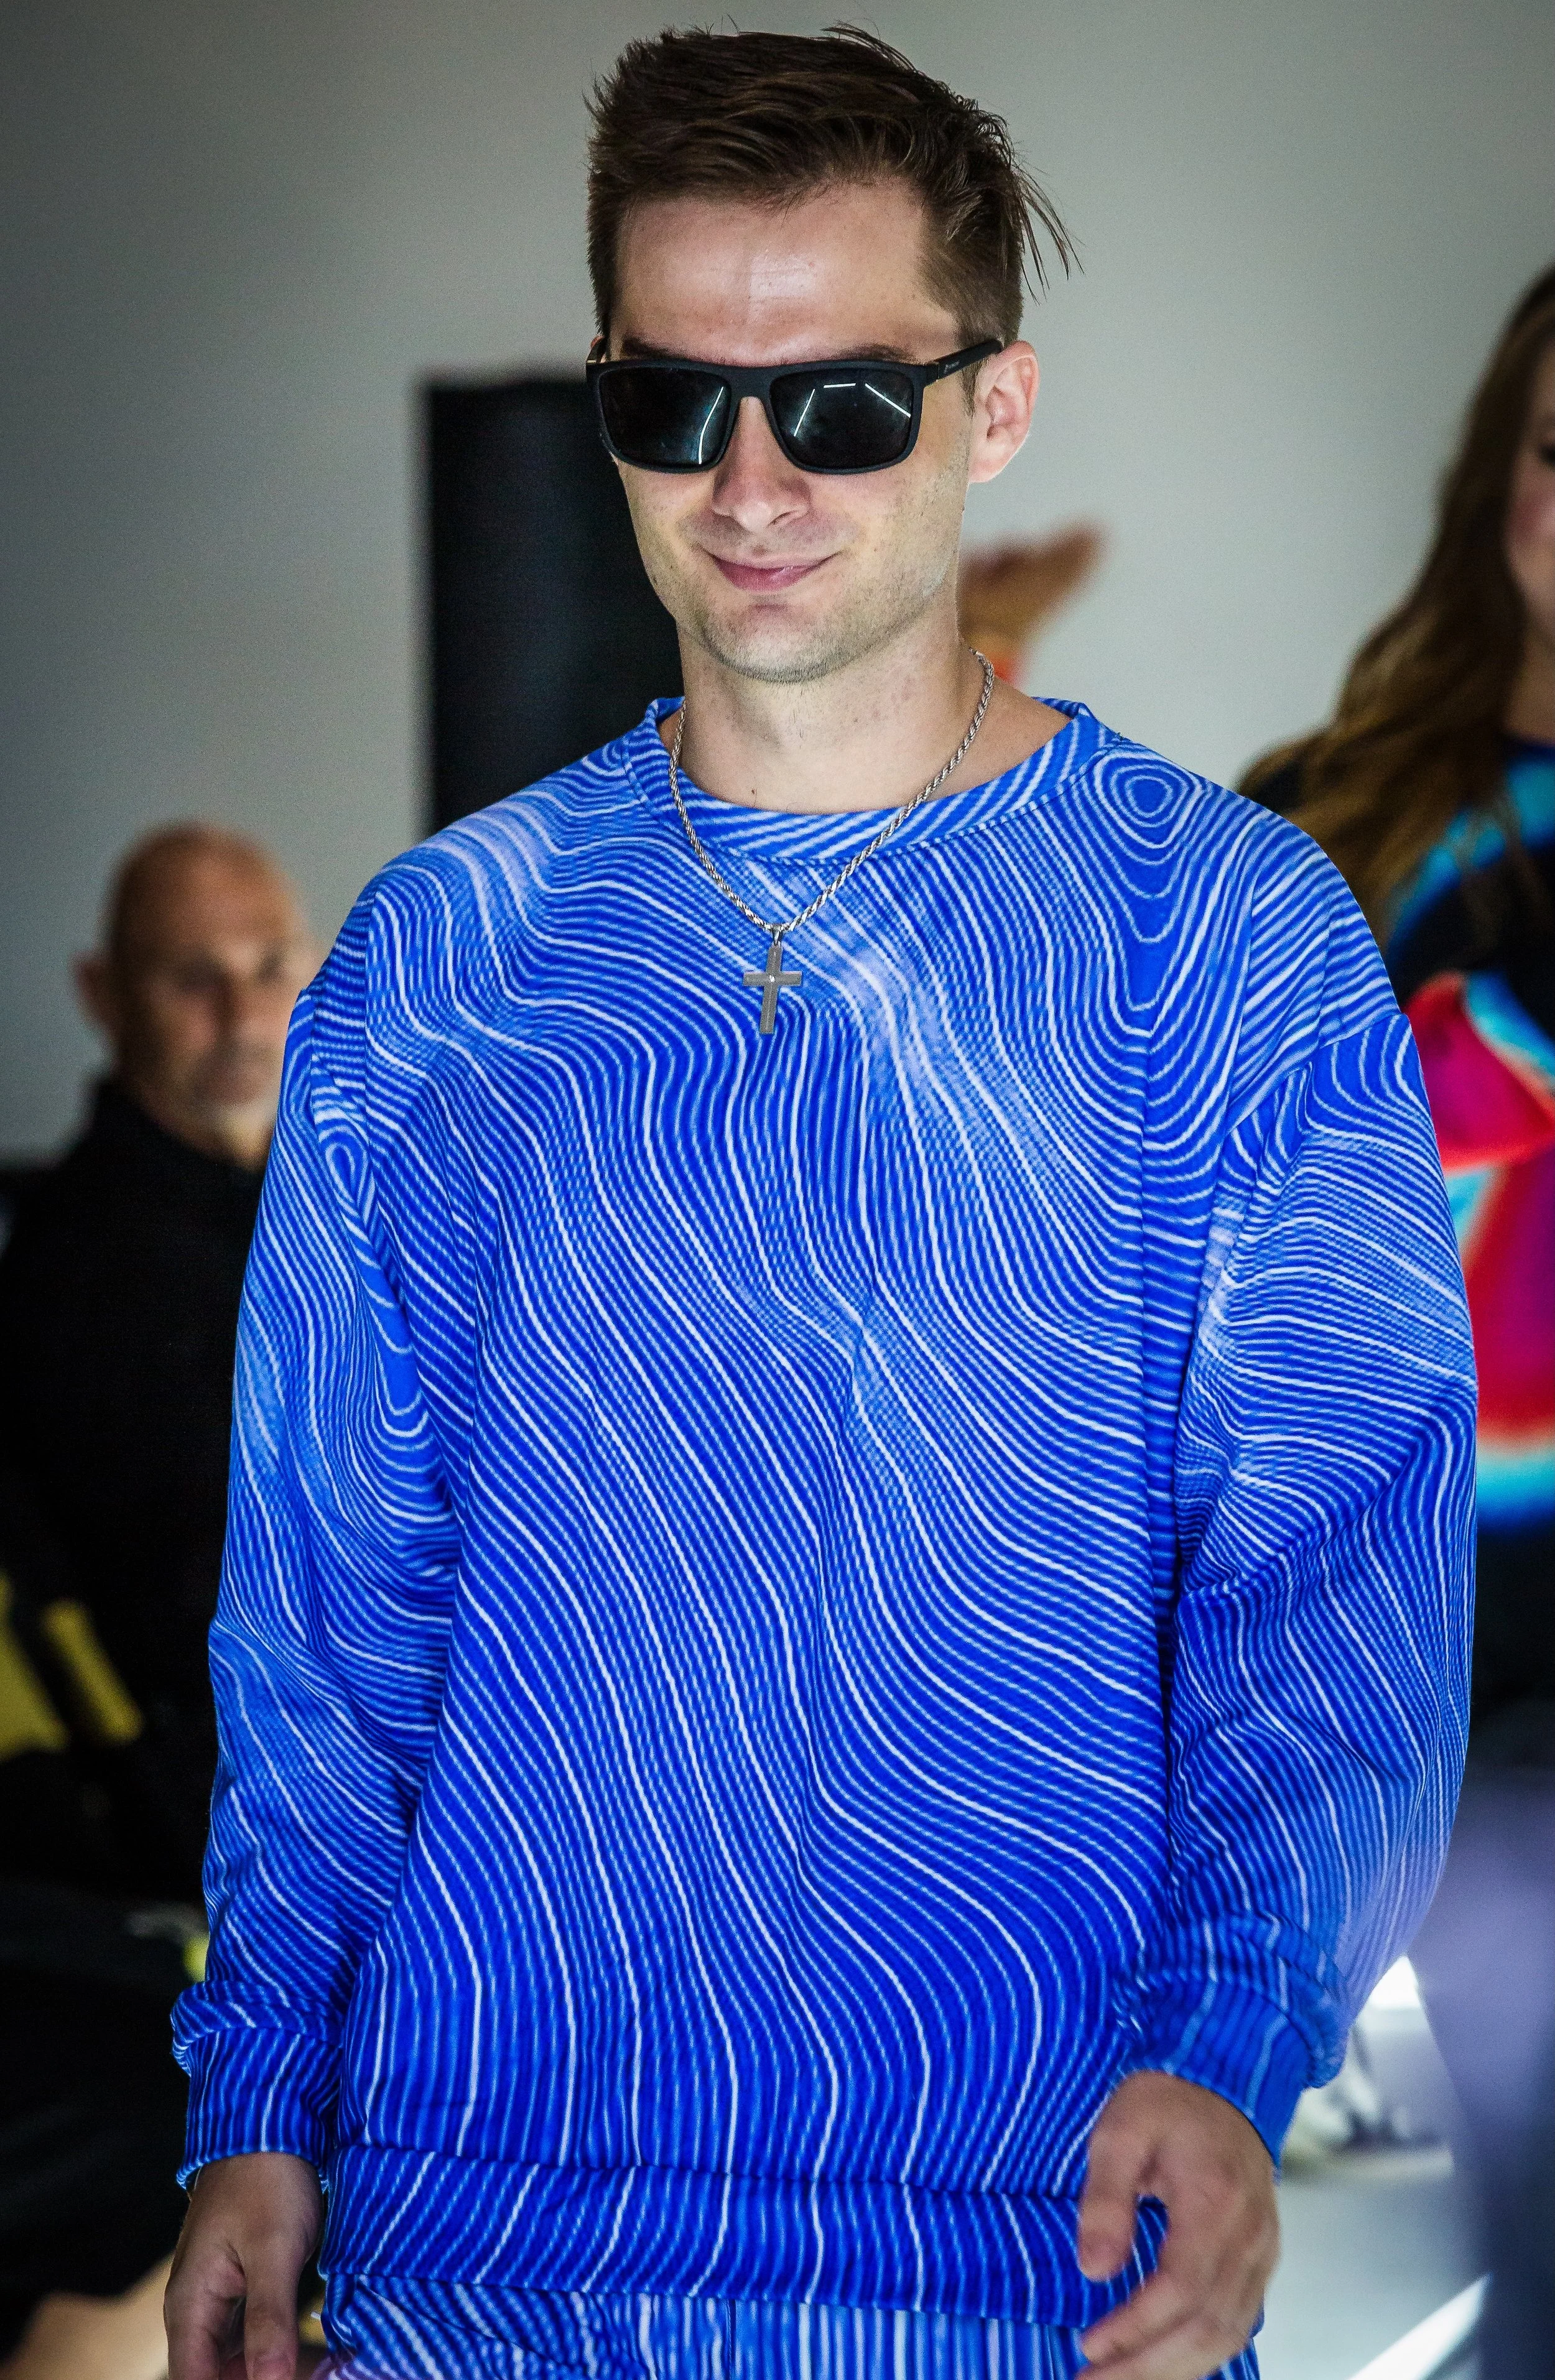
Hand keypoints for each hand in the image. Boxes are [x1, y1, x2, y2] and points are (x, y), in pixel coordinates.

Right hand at [164, 2153, 322, 2379]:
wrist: (270, 2121)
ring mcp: (221, 2298)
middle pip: (219, 2375)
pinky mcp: (245, 2286)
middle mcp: (198, 2310)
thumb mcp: (274, 2250)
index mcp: (190, 2306)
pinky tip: (321, 2350)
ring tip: (326, 2365)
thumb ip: (269, 2321)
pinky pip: (257, 2334)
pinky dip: (284, 2346)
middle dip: (266, 2379)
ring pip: (241, 2359)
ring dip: (279, 2367)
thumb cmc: (267, 2177)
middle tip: (319, 2372)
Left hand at [1076, 2071, 1277, 2379]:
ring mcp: (1264, 2249)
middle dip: (1148, 2368)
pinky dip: (1201, 2352)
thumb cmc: (1166, 2098)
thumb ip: (1106, 2198)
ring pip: (1229, 2334)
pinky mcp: (1263, 2256)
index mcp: (1216, 2201)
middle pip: (1207, 2327)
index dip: (1136, 2329)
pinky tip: (1163, 2361)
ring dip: (1174, 2370)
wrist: (1225, 2077)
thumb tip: (1094, 2270)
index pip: (1181, 2289)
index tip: (1089, 2346)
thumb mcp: (1119, 2129)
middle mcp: (1250, 2235)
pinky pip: (1239, 2321)